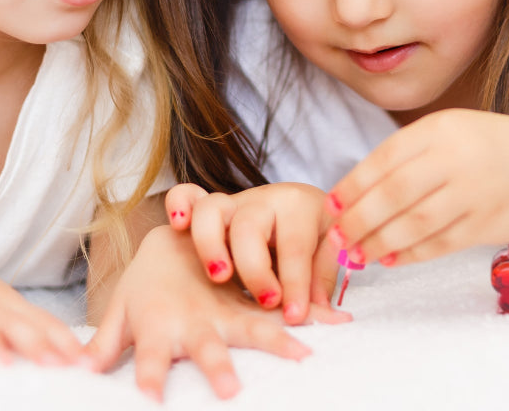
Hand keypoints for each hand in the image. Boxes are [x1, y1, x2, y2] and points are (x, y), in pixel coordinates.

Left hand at [85, 224, 313, 400]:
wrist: (185, 219)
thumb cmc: (153, 275)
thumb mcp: (126, 306)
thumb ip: (105, 339)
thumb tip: (74, 370)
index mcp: (161, 319)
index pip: (148, 354)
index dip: (148, 377)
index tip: (148, 402)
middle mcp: (197, 305)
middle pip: (208, 339)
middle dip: (219, 363)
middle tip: (231, 392)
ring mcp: (230, 291)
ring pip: (255, 315)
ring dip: (277, 337)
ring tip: (303, 358)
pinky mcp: (256, 283)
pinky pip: (285, 300)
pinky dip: (313, 310)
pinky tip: (339, 322)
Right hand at [166, 183, 350, 324]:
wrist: (303, 208)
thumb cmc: (317, 234)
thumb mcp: (330, 249)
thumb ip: (322, 276)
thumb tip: (318, 311)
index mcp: (299, 205)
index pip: (295, 245)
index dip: (296, 282)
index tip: (294, 315)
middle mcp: (263, 200)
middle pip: (249, 226)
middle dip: (255, 268)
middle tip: (265, 300)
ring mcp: (233, 203)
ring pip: (211, 209)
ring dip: (210, 243)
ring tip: (219, 275)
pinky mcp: (209, 208)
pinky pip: (186, 194)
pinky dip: (179, 203)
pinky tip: (178, 225)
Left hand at [325, 109, 508, 266]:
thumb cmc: (488, 145)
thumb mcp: (449, 130)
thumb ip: (408, 153)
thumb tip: (355, 191)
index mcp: (441, 128)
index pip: (385, 158)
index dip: (353, 185)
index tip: (330, 205)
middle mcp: (458, 157)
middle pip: (395, 194)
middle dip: (359, 220)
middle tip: (336, 239)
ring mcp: (476, 192)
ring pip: (416, 224)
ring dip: (380, 243)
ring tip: (357, 256)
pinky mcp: (489, 223)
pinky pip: (442, 244)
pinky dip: (412, 255)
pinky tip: (391, 260)